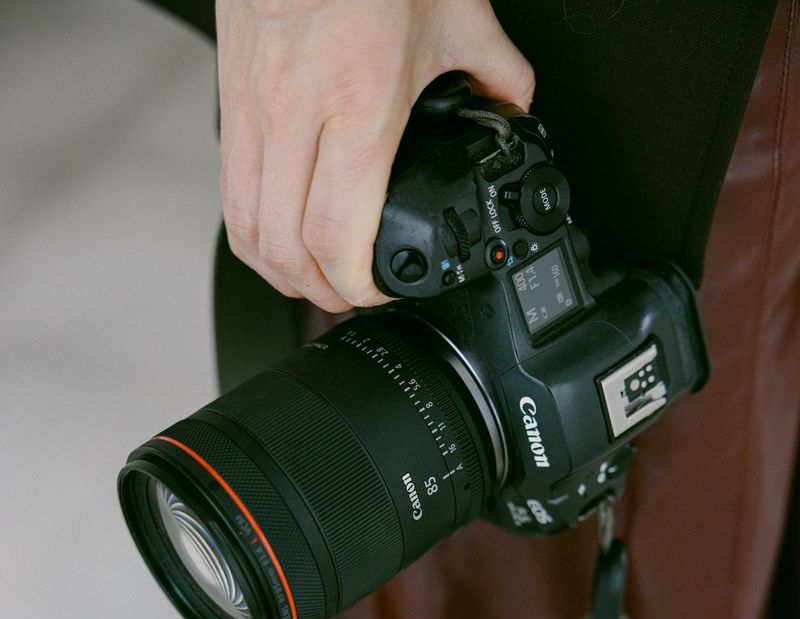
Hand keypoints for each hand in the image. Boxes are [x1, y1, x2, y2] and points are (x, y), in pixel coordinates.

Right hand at [215, 0, 533, 312]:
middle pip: (287, 248)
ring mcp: (253, 108)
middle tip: (351, 295)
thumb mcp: (455, 12)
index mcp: (358, 104)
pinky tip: (278, 234)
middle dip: (320, 291)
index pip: (336, 234)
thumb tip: (511, 113)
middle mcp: (294, 114)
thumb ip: (494, 73)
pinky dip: (251, 231)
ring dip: (279, 270)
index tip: (381, 290)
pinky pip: (229, 190)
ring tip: (313, 278)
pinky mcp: (229, 96)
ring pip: (247, 228)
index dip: (356, 285)